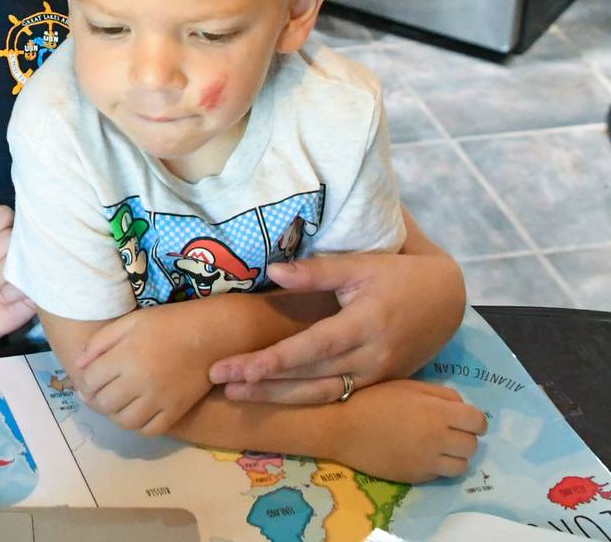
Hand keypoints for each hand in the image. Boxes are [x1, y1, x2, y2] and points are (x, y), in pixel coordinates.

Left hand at [75, 306, 214, 435]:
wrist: (207, 334)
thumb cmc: (166, 323)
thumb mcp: (129, 322)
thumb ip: (100, 342)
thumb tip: (78, 365)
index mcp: (126, 357)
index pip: (90, 381)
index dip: (83, 382)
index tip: (87, 380)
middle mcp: (140, 382)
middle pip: (105, 403)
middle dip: (95, 399)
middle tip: (98, 393)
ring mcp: (159, 400)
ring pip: (126, 422)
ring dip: (115, 415)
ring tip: (116, 403)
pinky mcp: (176, 411)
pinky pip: (150, 430)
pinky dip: (139, 425)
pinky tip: (137, 411)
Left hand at [209, 248, 465, 403]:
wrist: (447, 300)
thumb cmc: (398, 276)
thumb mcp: (360, 265)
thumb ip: (316, 271)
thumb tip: (271, 271)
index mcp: (364, 324)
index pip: (311, 348)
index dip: (274, 361)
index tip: (238, 367)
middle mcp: (370, 357)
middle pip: (309, 377)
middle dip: (263, 383)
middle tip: (220, 381)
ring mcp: (375, 375)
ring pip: (321, 394)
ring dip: (278, 397)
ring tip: (236, 394)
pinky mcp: (378, 384)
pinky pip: (336, 397)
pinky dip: (303, 401)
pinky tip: (272, 399)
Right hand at [325, 379, 486, 483]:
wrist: (341, 428)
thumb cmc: (372, 399)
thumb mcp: (406, 386)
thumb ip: (439, 394)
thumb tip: (460, 406)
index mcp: (437, 413)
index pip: (478, 421)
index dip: (474, 419)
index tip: (462, 417)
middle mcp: (438, 440)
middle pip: (472, 445)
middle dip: (464, 436)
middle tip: (446, 430)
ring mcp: (428, 462)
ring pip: (462, 465)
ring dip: (455, 455)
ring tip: (437, 446)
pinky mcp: (418, 477)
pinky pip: (441, 474)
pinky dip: (437, 465)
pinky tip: (419, 453)